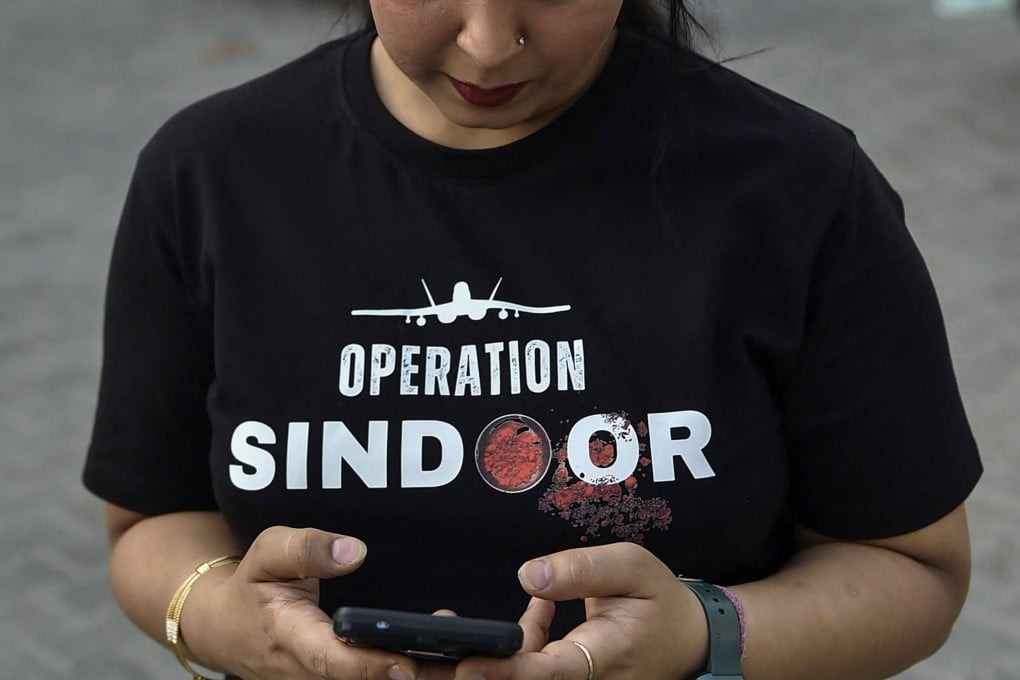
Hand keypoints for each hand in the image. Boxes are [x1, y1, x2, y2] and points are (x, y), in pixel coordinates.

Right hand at [184, 526, 454, 679]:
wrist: (228, 628)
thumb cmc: (254, 586)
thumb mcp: (267, 553)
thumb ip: (305, 547)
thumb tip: (354, 550)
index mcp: (291, 640)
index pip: (334, 661)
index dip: (371, 666)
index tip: (406, 663)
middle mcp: (311, 674)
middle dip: (416, 674)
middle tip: (466, 655)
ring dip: (424, 675)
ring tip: (472, 654)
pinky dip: (416, 674)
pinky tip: (453, 658)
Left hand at [453, 542, 707, 679]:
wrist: (686, 641)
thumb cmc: (658, 601)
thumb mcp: (631, 567)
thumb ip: (582, 569)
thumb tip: (527, 576)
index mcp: (607, 656)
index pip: (552, 672)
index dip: (507, 671)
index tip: (468, 665)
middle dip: (477, 670)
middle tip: (427, 649)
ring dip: (484, 659)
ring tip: (448, 626)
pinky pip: (528, 674)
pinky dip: (512, 652)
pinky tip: (535, 611)